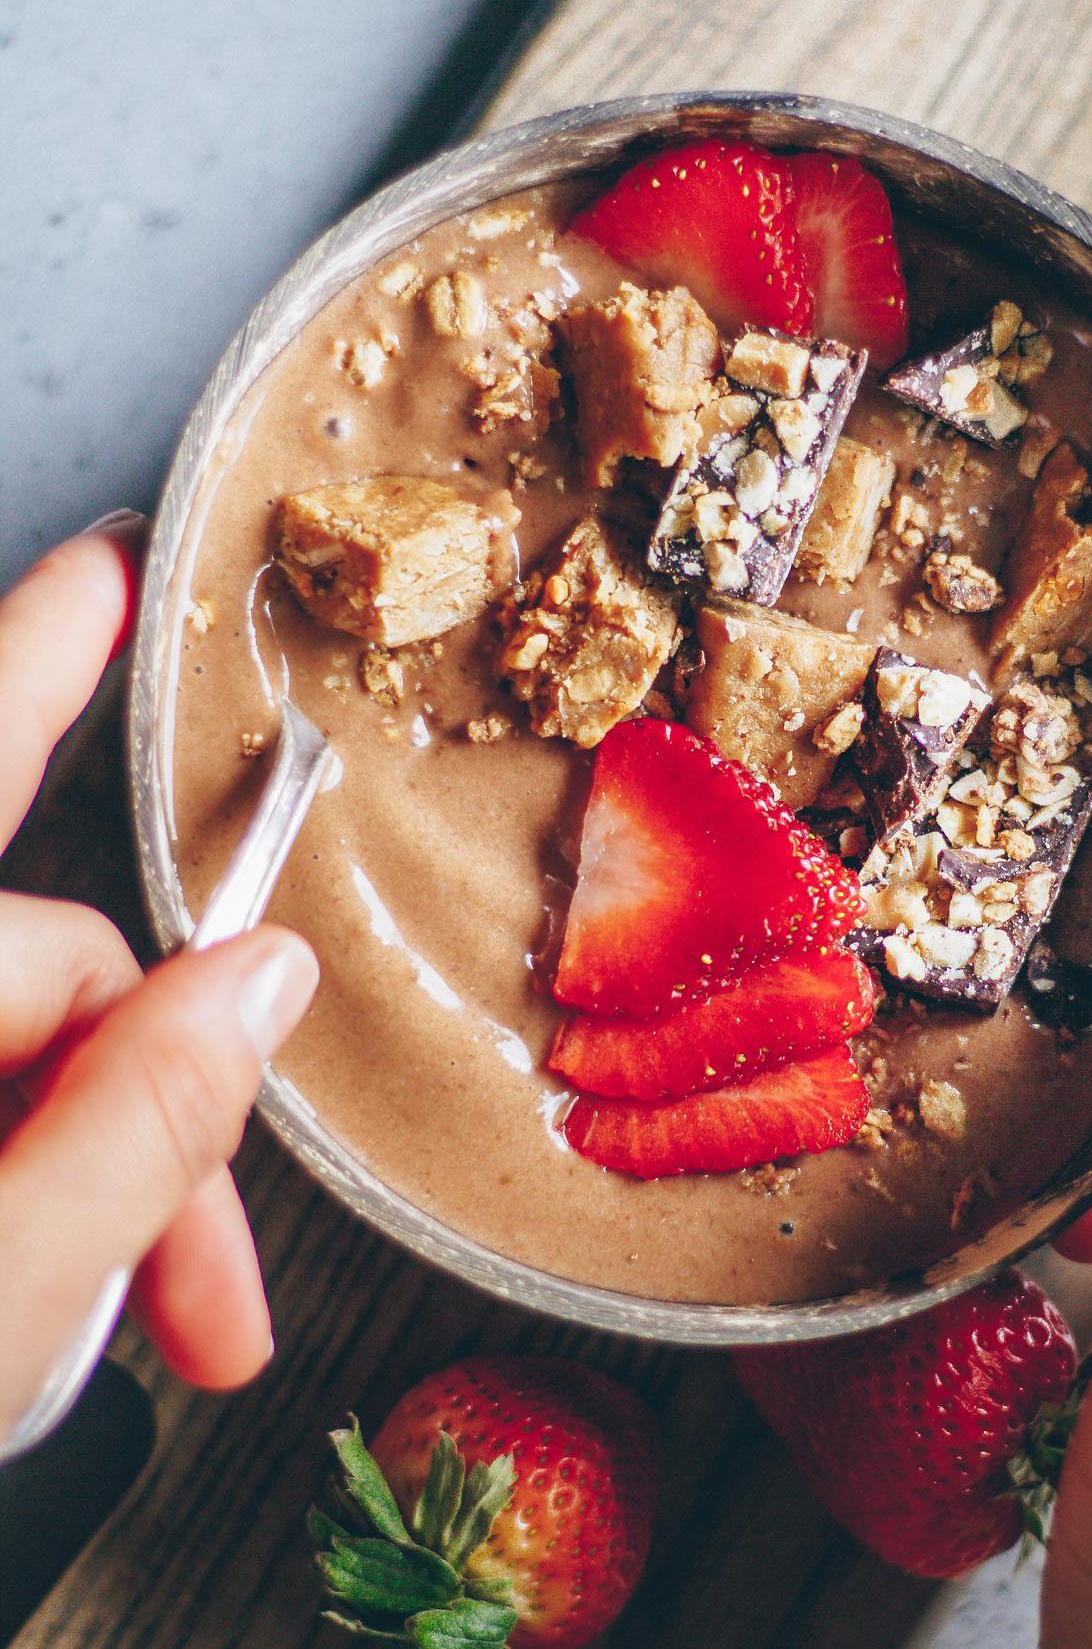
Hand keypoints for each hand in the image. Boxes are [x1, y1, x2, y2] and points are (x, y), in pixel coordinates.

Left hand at [0, 517, 317, 1443]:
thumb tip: (259, 989)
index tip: (111, 573)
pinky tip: (31, 1302)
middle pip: (31, 972)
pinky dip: (21, 1195)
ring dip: (84, 1184)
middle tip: (207, 1291)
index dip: (45, 654)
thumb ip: (135, 1133)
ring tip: (124, 1329)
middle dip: (149, 1117)